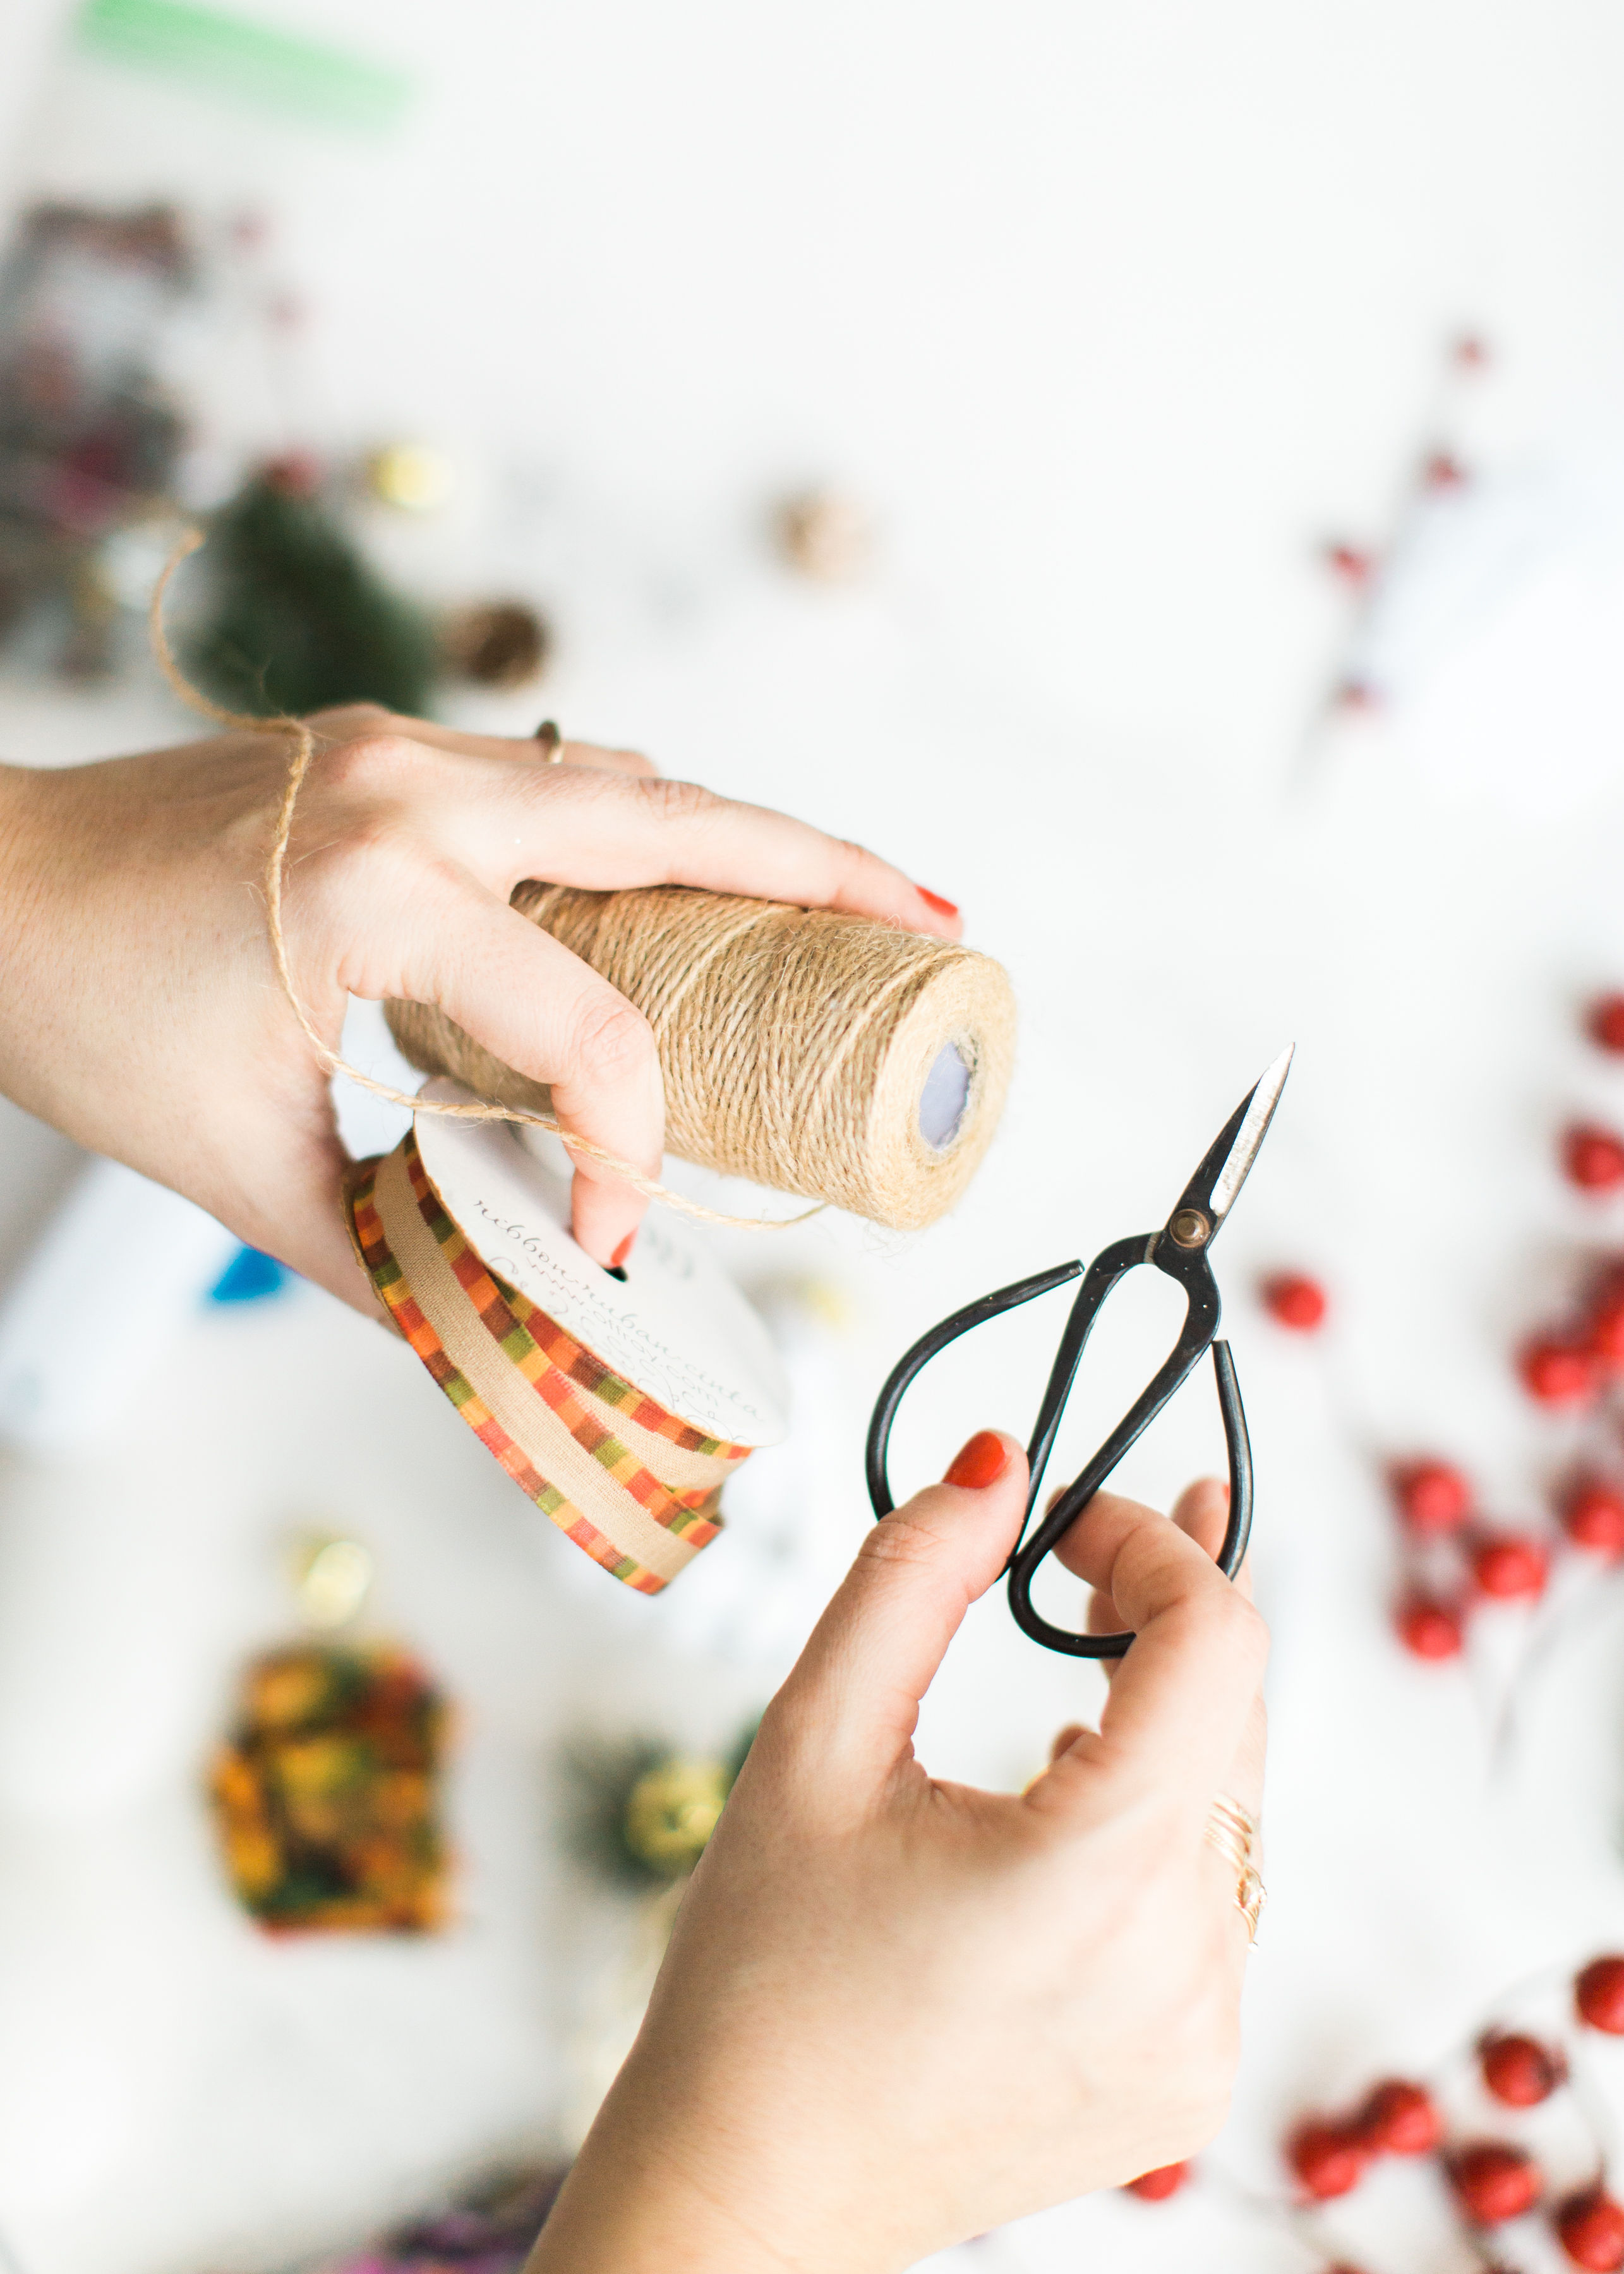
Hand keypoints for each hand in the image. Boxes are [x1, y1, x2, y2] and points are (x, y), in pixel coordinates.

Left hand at [0, 708, 957, 1299]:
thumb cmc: (80, 1011)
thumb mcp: (239, 1167)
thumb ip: (380, 1257)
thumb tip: (495, 1335)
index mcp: (379, 899)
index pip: (587, 1031)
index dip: (632, 1150)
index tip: (615, 1233)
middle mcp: (413, 792)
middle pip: (679, 820)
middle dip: (823, 874)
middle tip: (936, 927)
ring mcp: (404, 749)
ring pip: (631, 779)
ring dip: (750, 835)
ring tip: (850, 903)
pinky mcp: (389, 748)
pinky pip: (561, 776)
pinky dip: (653, 823)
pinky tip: (697, 881)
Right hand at [532, 1444, 1268, 2272]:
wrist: (751, 2189)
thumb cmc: (760, 1977)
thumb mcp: (809, 1742)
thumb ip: (911, 1576)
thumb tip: (1000, 1461)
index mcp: (1096, 1878)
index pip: (1218, 1644)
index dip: (1160, 1547)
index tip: (1071, 1526)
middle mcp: (1184, 1967)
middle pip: (1237, 1715)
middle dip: (1166, 1610)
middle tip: (1091, 1544)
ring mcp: (1202, 2035)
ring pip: (1231, 1803)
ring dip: (1164, 1719)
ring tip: (1074, 1679)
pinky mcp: (1193, 2079)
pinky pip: (1216, 1899)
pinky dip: (1160, 1827)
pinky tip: (1068, 1813)